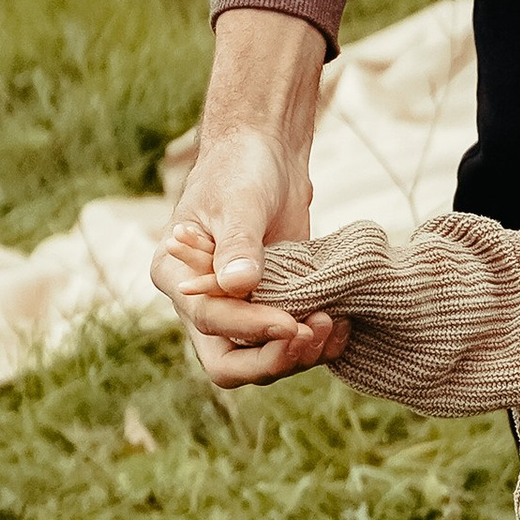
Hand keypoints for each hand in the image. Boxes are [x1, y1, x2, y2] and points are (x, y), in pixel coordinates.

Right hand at [153, 8, 343, 384]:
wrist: (265, 155)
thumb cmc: (240, 170)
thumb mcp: (237, 201)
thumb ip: (238, 244)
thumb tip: (238, 285)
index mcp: (177, 279)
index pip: (207, 320)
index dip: (249, 327)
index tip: (290, 322)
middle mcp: (202, 306)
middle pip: (228, 364)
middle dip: (272, 359)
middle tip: (313, 333)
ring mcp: (238, 313)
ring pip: (262, 361)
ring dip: (299, 353)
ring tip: (334, 323)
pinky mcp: (271, 310)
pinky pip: (288, 345)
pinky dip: (316, 344)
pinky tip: (342, 324)